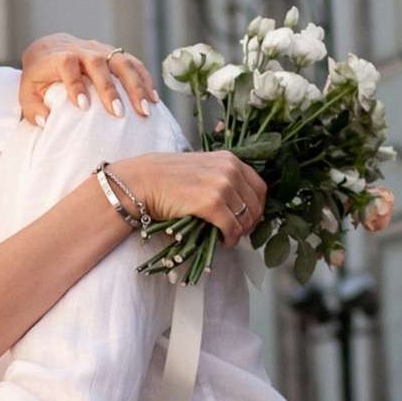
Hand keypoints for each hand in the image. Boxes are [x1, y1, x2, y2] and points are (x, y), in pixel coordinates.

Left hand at [19, 33, 157, 122]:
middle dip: (109, 89)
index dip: (75, 84)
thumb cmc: (39, 76)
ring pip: (122, 62)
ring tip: (145, 108)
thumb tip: (45, 120)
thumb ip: (32, 107)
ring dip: (135, 85)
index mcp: (59, 56)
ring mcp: (102, 50)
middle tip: (118, 113)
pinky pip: (134, 64)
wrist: (50, 49)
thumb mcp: (27, 91)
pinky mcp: (115, 54)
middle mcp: (82, 49)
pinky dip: (145, 80)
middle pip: (98, 64)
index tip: (83, 106)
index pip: (68, 65)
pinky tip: (153, 98)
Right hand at [122, 147, 266, 244]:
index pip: (259, 187)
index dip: (257, 207)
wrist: (142, 182)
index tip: (249, 218)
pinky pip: (232, 227)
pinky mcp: (211, 203)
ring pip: (245, 218)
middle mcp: (229, 169)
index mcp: (229, 159)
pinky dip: (230, 238)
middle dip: (250, 222)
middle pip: (255, 204)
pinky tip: (222, 241)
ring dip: (240, 232)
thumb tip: (240, 203)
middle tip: (239, 232)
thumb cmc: (166, 177)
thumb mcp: (202, 169)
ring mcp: (221, 185)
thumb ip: (221, 178)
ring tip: (229, 237)